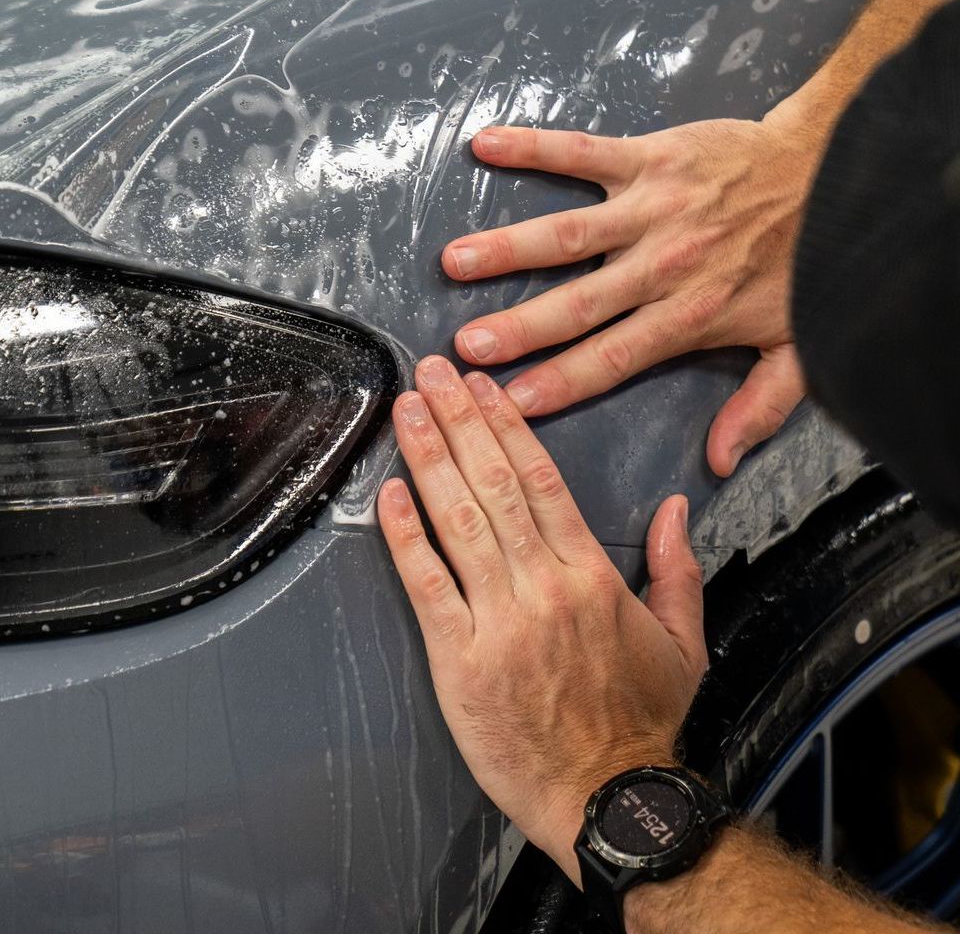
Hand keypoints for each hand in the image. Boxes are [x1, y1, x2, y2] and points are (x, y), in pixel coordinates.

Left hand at [378, 356, 706, 882]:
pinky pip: (427, 586)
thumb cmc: (645, 722)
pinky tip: (389, 494)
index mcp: (593, 576)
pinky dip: (405, 537)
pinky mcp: (460, 661)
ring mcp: (499, 622)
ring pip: (458, 521)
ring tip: (407, 410)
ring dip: (429, 459)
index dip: (507, 427)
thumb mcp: (682, 641)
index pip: (543, 480)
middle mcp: (544, 587)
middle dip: (460, 421)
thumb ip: (677, 568)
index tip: (485, 387)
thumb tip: (676, 508)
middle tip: (431, 373)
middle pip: (495, 485)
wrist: (612, 800)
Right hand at [443, 111, 817, 475]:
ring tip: (455, 262)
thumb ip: (759, 408)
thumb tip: (720, 462)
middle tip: (463, 347)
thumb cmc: (806, 263)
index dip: (561, 381)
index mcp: (689, 315)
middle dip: (518, 328)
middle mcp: (661, 265)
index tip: (510, 402)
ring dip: (508, 247)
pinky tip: (487, 145)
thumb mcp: (798, 350)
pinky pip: (583, 151)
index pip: (613, 357)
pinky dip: (534, 146)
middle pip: (578, 303)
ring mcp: (652, 207)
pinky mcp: (651, 157)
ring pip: (568, 232)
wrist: (829, 173)